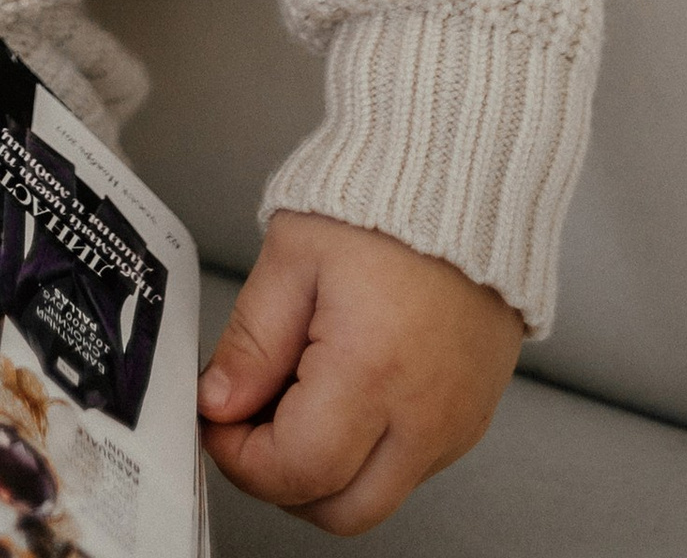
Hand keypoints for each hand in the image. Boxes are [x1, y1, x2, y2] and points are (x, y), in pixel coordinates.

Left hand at [199, 210, 521, 532]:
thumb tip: (219, 404)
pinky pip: (410, 468)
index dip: (240, 458)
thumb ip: (252, 340)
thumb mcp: (293, 255)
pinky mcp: (470, 418)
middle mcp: (424, 416)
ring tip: (293, 395)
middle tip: (246, 424)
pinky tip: (340, 392)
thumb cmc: (384, 200)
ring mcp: (455, 425)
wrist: (466, 175)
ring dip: (323, 471)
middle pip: (340, 511)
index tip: (215, 421)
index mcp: (373, 372)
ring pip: (376, 498)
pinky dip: (365, 453)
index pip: (296, 470)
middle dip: (280, 481)